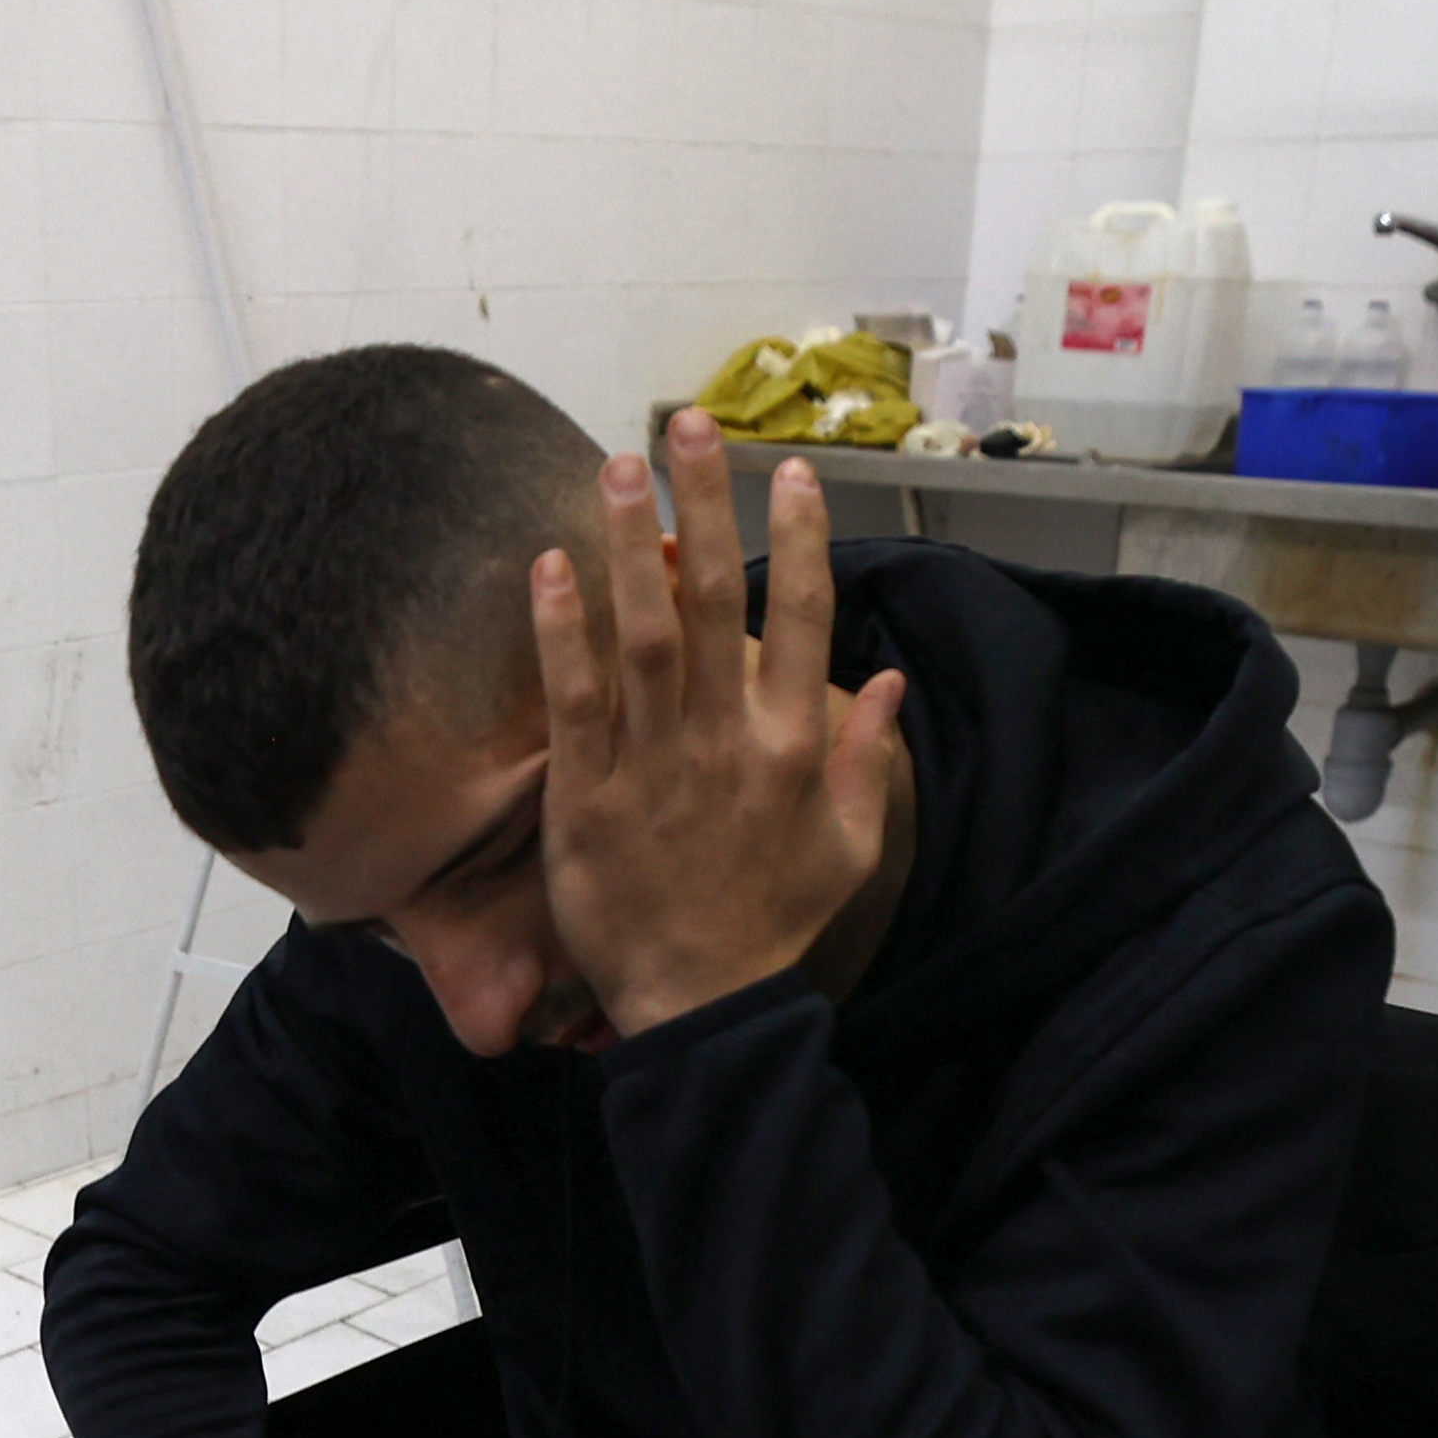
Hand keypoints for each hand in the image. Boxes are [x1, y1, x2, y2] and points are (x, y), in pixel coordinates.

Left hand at [529, 411, 908, 1037]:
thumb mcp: (850, 846)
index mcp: (795, 746)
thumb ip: (867, 758)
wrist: (707, 1012)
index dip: (797, 538)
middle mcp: (727, 740)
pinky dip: (562, 630)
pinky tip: (550, 564)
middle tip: (690, 425)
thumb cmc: (777, 926)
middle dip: (706, 503)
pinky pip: (575, 699)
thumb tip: (888, 682)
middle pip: (715, 598)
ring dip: (630, 541)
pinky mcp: (587, 797)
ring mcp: (654, 764)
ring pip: (642, 632)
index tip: (789, 470)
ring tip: (618, 463)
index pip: (803, 618)